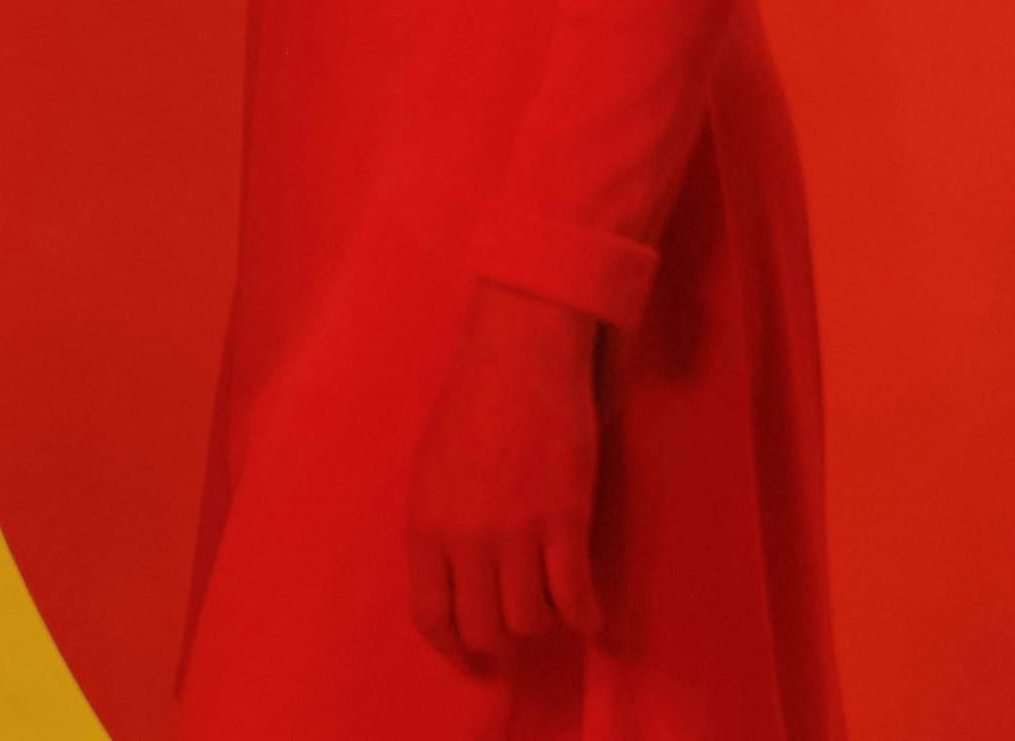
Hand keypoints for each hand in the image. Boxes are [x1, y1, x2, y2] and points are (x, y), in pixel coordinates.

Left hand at [406, 279, 613, 672]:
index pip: (431, 616)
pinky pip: (576, 597)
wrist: (520, 357)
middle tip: (519, 626)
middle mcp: (467, 539)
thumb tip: (454, 579)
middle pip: (486, 629)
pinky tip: (589, 612)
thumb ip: (439, 528)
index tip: (472, 658)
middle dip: (503, 640)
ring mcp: (517, 533)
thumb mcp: (431, 470)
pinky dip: (586, 616)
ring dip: (546, 623)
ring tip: (553, 604)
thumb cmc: (472, 404)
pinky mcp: (566, 522)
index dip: (454, 648)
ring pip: (532, 621)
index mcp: (425, 525)